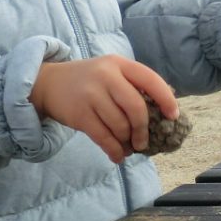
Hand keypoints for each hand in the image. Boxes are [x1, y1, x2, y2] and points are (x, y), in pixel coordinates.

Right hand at [28, 55, 177, 163]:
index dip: (166, 99)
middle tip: (143, 142)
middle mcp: (106, 76)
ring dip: (127, 142)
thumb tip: (162, 113)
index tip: (172, 116)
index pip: (150, 80)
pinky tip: (118, 156)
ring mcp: (91, 94)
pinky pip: (104, 137)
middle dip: (143, 129)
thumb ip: (132, 86)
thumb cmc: (88, 81)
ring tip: (128, 148)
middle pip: (135, 107)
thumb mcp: (110, 73)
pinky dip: (114, 150)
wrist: (47, 83)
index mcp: (119, 64)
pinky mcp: (79, 114)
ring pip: (120, 125)